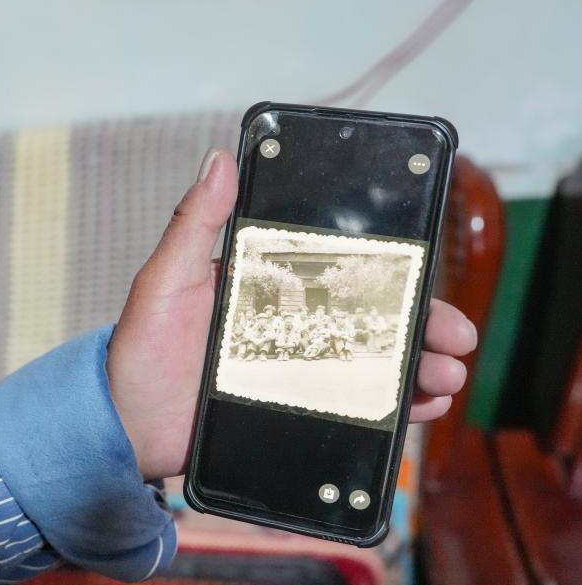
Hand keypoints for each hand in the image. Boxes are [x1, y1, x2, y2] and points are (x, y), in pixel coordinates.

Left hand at [106, 148, 478, 480]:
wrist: (128, 426)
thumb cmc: (141, 348)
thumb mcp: (166, 278)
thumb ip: (194, 223)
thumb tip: (220, 158)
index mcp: (265, 283)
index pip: (339, 267)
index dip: (388, 269)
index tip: (426, 272)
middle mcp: (288, 321)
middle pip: (370, 314)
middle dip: (422, 322)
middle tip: (457, 336)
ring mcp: (295, 367)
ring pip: (374, 358)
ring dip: (419, 363)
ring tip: (446, 375)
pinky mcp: (297, 409)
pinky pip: (357, 404)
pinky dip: (396, 405)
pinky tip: (423, 405)